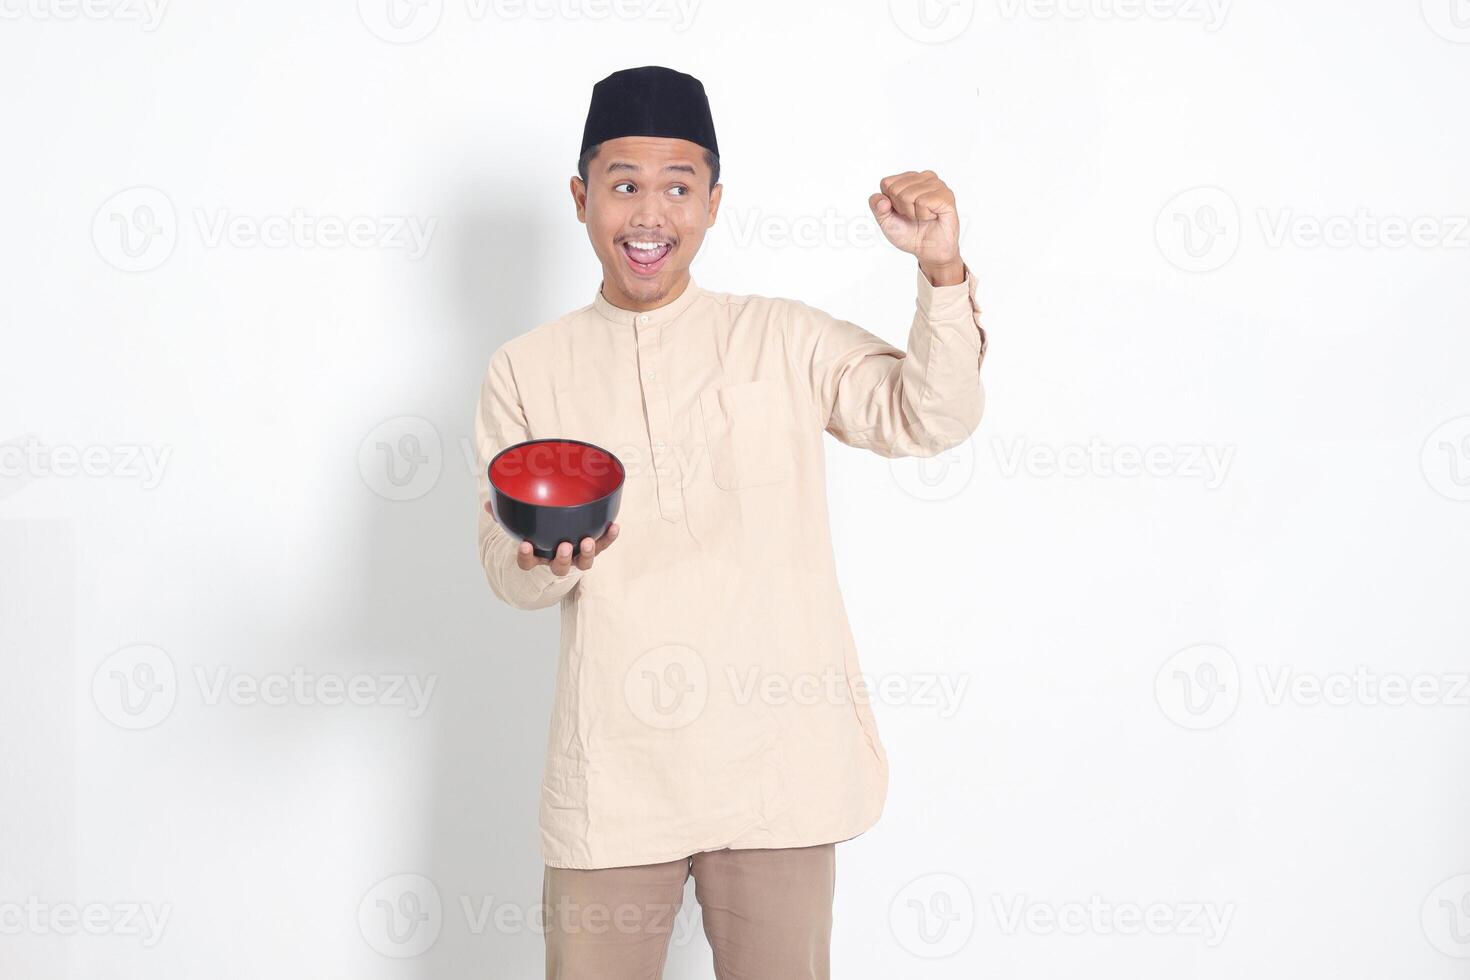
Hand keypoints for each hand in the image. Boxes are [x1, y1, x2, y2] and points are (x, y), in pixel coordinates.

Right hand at [484, 501, 619, 574]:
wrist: (559, 532)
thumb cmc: (537, 528)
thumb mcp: (521, 520)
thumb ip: (505, 513)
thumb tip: (489, 503)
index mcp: (538, 555)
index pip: (527, 563)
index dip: (525, 557)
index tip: (523, 545)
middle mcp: (557, 559)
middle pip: (559, 567)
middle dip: (562, 558)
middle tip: (564, 547)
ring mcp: (577, 555)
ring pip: (583, 562)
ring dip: (587, 553)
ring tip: (588, 540)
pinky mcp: (594, 547)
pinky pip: (603, 545)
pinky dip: (609, 537)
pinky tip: (614, 526)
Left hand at [869, 170, 963, 284]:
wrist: (928, 251)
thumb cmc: (909, 233)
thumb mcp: (886, 221)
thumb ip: (877, 207)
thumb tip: (882, 200)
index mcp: (908, 179)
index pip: (886, 183)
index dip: (890, 203)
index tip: (901, 212)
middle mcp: (923, 177)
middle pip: (896, 189)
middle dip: (901, 209)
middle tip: (914, 216)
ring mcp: (936, 184)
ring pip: (909, 195)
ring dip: (913, 213)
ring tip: (923, 216)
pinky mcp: (946, 195)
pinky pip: (923, 201)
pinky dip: (924, 215)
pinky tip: (932, 216)